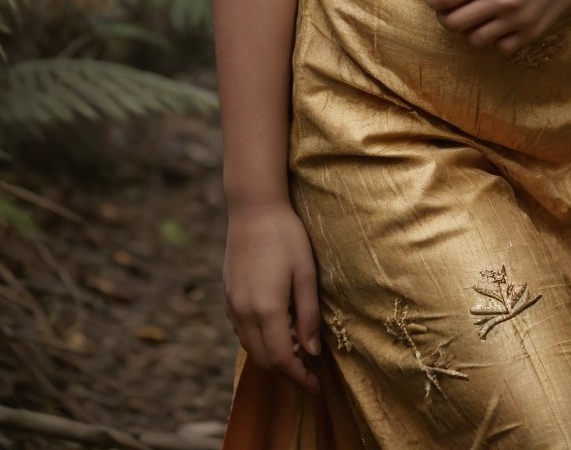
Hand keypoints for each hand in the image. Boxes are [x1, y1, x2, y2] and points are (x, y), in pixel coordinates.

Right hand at [223, 200, 322, 392]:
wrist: (253, 208)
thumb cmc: (286, 236)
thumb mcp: (306, 274)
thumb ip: (309, 315)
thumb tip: (313, 352)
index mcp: (266, 309)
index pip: (283, 359)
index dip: (300, 377)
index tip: (317, 386)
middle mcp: (244, 312)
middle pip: (264, 359)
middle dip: (287, 371)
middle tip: (311, 370)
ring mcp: (232, 305)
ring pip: (250, 347)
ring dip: (272, 356)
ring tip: (298, 349)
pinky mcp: (228, 296)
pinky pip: (242, 331)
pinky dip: (259, 340)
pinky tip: (278, 328)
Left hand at [415, 0, 570, 54]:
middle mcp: (505, 3)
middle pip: (453, 22)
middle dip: (443, 8)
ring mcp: (521, 22)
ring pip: (473, 39)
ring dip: (466, 23)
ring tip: (474, 1)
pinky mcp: (534, 33)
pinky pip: (499, 47)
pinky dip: (491, 35)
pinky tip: (496, 13)